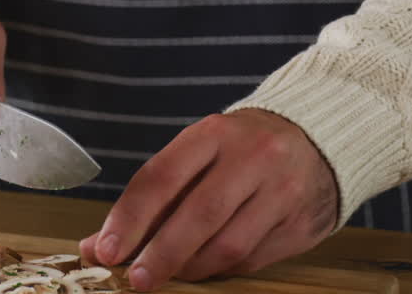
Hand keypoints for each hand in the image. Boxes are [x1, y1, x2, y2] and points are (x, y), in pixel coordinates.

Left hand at [80, 109, 338, 285]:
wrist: (314, 138)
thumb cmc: (240, 149)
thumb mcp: (197, 153)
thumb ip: (151, 197)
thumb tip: (97, 245)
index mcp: (214, 133)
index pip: (163, 175)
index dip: (131, 216)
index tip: (105, 249)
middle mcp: (250, 157)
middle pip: (199, 214)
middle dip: (161, 252)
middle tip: (135, 279)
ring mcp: (280, 191)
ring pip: (228, 244)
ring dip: (191, 268)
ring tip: (168, 275)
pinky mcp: (300, 224)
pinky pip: (253, 259)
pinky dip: (222, 269)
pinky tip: (205, 268)